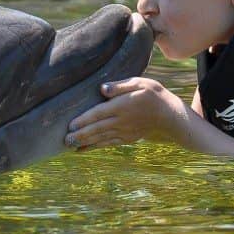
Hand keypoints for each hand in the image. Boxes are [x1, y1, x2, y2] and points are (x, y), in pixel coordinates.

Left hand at [64, 77, 186, 149]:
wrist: (169, 116)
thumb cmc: (153, 95)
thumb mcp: (140, 83)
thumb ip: (120, 86)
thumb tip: (102, 88)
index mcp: (122, 106)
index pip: (99, 113)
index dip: (84, 120)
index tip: (70, 125)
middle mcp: (121, 121)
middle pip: (97, 128)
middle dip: (80, 135)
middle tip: (64, 139)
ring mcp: (124, 132)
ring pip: (100, 138)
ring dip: (84, 142)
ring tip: (69, 146)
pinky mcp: (127, 138)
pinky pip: (108, 143)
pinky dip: (95, 147)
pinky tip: (83, 149)